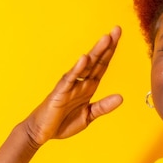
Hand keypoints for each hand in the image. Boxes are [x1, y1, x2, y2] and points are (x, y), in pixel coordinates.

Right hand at [23, 26, 122, 146]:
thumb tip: (121, 97)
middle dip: (107, 46)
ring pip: (85, 66)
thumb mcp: (88, 116)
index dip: (111, 51)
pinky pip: (70, 79)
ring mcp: (70, 85)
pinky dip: (78, 69)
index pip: (102, 65)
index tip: (118, 36)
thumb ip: (103, 107)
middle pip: (96, 61)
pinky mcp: (60, 92)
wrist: (41, 132)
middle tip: (117, 29)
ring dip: (96, 52)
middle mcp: (81, 82)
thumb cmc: (62, 123)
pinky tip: (84, 58)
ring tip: (106, 38)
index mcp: (89, 87)